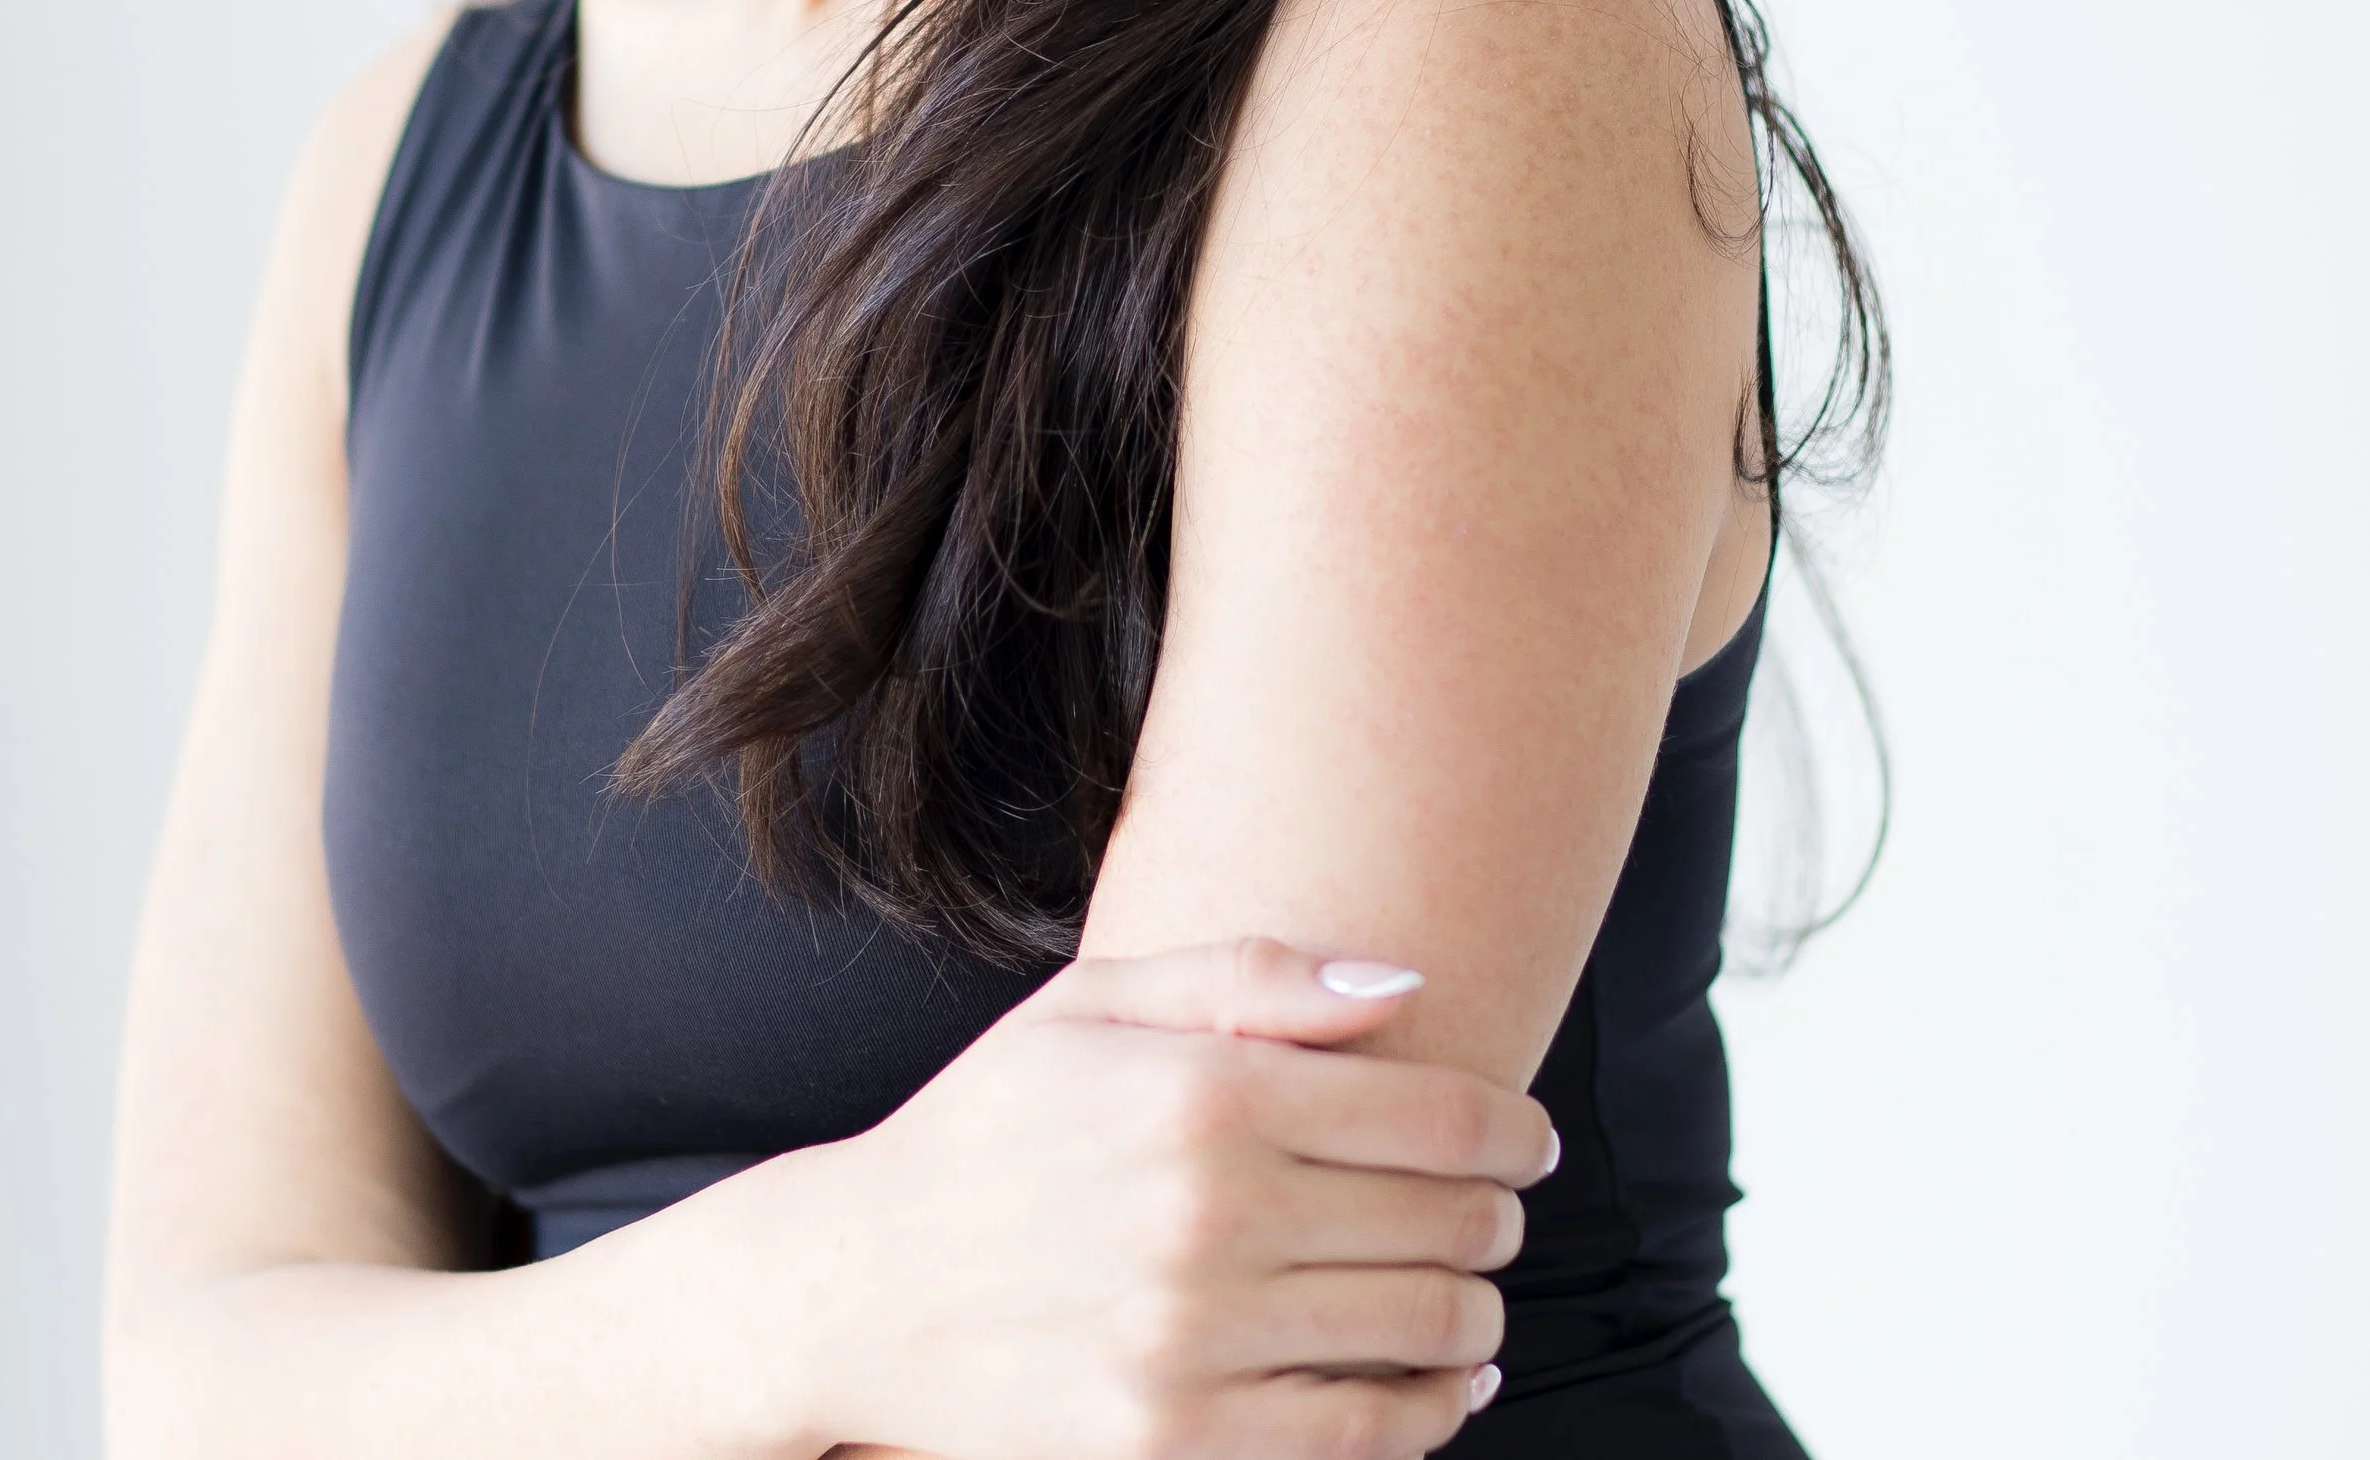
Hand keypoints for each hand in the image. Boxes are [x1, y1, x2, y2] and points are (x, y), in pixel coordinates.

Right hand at [806, 935, 1553, 1459]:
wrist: (860, 1287)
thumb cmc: (992, 1126)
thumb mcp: (1094, 1004)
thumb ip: (1251, 978)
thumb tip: (1406, 985)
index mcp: (1199, 1096)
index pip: (1432, 1114)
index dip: (1510, 1127)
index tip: (1530, 1137)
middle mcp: (1207, 1218)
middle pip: (1443, 1221)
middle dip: (1496, 1214)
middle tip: (1499, 1209)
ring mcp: (1191, 1345)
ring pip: (1418, 1332)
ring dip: (1476, 1311)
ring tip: (1473, 1291)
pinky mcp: (1172, 1444)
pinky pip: (1357, 1442)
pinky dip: (1429, 1413)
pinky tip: (1444, 1383)